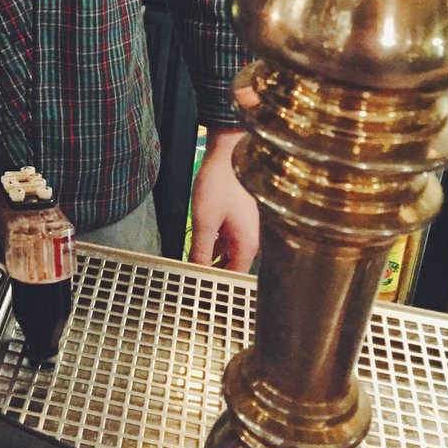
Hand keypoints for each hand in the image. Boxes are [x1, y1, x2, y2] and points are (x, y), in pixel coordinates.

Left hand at [189, 127, 258, 273]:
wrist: (227, 155)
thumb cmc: (218, 186)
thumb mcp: (205, 222)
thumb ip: (201, 251)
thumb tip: (195, 274)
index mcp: (248, 245)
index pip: (235, 277)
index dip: (217, 286)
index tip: (201, 292)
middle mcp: (253, 239)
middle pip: (234, 267)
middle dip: (215, 274)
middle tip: (194, 283)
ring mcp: (247, 228)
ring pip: (230, 253)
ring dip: (213, 260)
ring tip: (195, 269)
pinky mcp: (240, 219)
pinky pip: (229, 240)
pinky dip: (216, 246)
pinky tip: (202, 249)